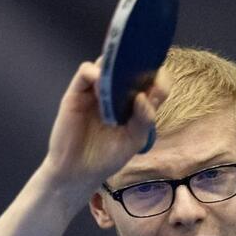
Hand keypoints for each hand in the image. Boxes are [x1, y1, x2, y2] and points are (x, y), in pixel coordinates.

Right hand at [41, 58, 169, 197]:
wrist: (77, 173)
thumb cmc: (106, 158)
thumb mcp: (133, 140)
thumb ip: (144, 118)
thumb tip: (142, 95)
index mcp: (135, 103)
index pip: (153, 80)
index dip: (158, 78)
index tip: (157, 87)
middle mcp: (117, 93)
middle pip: (130, 65)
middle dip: (138, 65)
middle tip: (140, 76)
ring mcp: (96, 91)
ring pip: (108, 63)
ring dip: (116, 67)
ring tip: (120, 83)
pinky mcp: (77, 93)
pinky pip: (85, 71)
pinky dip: (95, 73)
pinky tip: (101, 89)